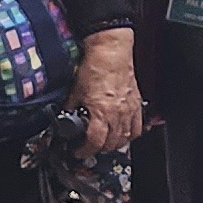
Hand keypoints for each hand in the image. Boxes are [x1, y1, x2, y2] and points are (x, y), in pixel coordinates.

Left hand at [75, 35, 142, 156]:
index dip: (84, 151)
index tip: (78, 151)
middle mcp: (117, 113)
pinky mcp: (137, 104)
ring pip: (126, 138)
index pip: (95, 142)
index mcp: (101, 111)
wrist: (111, 51)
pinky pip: (137, 127)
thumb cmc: (95, 66)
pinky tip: (122, 132)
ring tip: (105, 142)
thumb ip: (71, 108)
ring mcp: (129, 110)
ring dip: (114, 144)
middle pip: (111, 144)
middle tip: (89, 146)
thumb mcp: (75, 90)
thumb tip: (64, 118)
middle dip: (98, 149)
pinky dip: (130, 134)